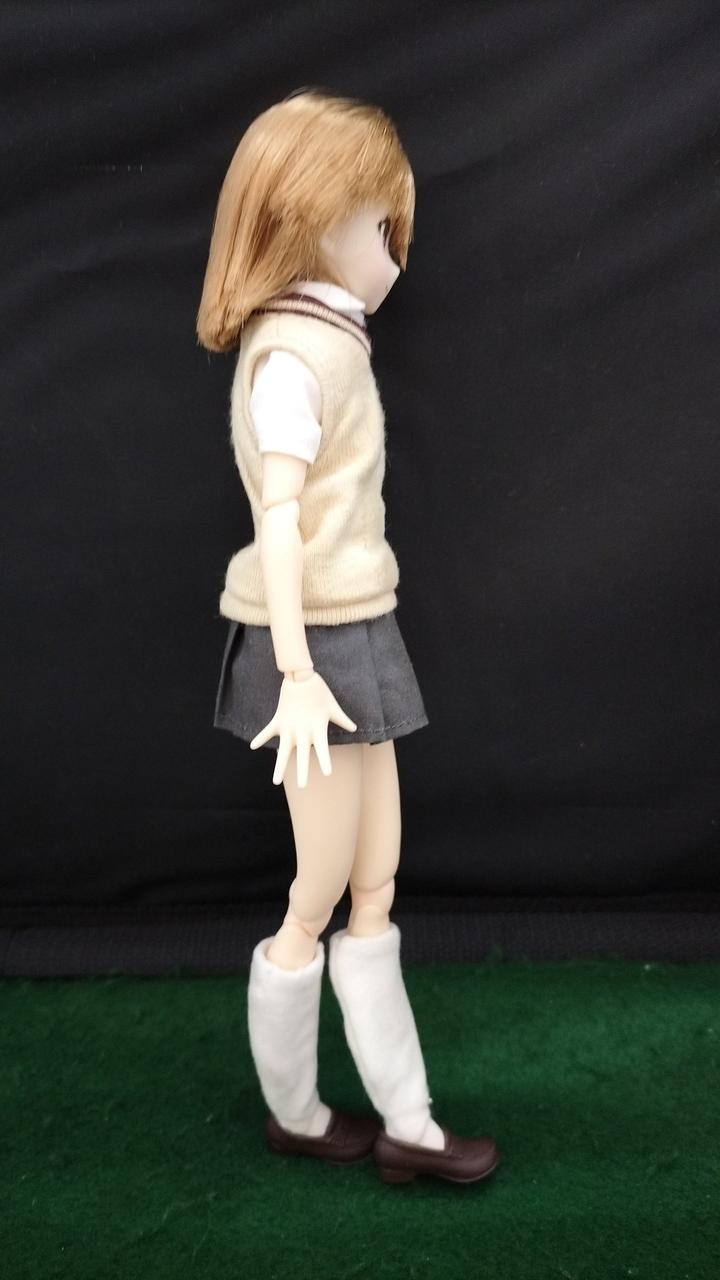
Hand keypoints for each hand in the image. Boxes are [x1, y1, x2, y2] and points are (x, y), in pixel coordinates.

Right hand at [249, 671, 356, 787]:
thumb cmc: (320, 691)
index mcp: (317, 728)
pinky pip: (268, 731)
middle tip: (303, 787)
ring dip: (279, 766)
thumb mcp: (333, 706)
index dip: (325, 761)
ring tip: (276, 782)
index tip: (327, 774)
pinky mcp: (278, 720)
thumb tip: (354, 729)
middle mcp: (302, 731)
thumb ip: (343, 719)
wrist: (301, 676)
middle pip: (302, 756)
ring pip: (283, 751)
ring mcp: (289, 727)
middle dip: (302, 772)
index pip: (322, 748)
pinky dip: (260, 738)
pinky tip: (252, 747)